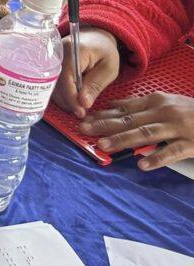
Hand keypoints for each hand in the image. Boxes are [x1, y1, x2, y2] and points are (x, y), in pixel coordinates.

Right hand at [51, 27, 120, 118]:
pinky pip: (51, 82)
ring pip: (50, 84)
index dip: (72, 97)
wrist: (95, 37)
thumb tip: (83, 103)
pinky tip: (71, 100)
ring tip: (77, 108)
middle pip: (55, 82)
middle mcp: (57, 53)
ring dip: (63, 99)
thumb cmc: (104, 51)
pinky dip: (60, 94)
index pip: (67, 77)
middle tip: (80, 113)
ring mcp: (50, 58)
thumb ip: (95, 84)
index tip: (81, 112)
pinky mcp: (49, 64)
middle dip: (67, 101)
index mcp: (74, 50)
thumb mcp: (108, 68)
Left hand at [79, 92, 193, 169]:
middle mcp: (164, 112)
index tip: (84, 118)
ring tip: (104, 145)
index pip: (125, 107)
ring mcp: (178, 127)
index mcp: (157, 101)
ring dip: (122, 139)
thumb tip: (114, 108)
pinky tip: (142, 164)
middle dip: (105, 125)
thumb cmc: (192, 112)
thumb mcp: (167, 103)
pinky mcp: (192, 144)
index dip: (103, 113)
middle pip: (130, 119)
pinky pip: (172, 151)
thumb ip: (142, 106)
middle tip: (83, 130)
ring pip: (146, 133)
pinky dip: (156, 157)